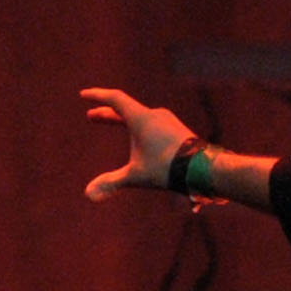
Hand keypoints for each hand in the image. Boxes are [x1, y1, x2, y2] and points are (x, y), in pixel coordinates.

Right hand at [81, 87, 195, 200]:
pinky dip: (142, 129)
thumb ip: (112, 183)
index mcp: (141, 117)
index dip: (98, 96)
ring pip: (141, 118)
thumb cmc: (169, 169)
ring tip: (117, 125)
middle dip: (108, 114)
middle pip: (126, 110)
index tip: (84, 95)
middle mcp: (155, 115)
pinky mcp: (180, 131)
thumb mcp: (137, 175)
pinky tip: (142, 141)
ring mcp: (169, 122)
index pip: (115, 99)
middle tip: (92, 117)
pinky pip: (155, 127)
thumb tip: (88, 195)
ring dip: (126, 121)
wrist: (205, 169)